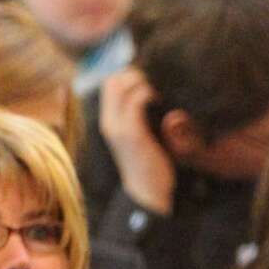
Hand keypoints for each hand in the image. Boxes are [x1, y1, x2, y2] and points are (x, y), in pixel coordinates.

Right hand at [96, 66, 174, 216]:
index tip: (148, 81)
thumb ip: (138, 119)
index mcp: (108, 122)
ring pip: (122, 85)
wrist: (146, 194)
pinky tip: (161, 101)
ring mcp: (118, 127)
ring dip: (142, 82)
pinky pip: (136, 100)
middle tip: (155, 84)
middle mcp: (109, 122)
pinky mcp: (132, 133)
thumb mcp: (138, 138)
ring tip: (157, 92)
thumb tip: (148, 97)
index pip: (109, 84)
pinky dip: (149, 94)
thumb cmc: (148, 166)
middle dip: (135, 74)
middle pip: (112, 80)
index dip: (127, 75)